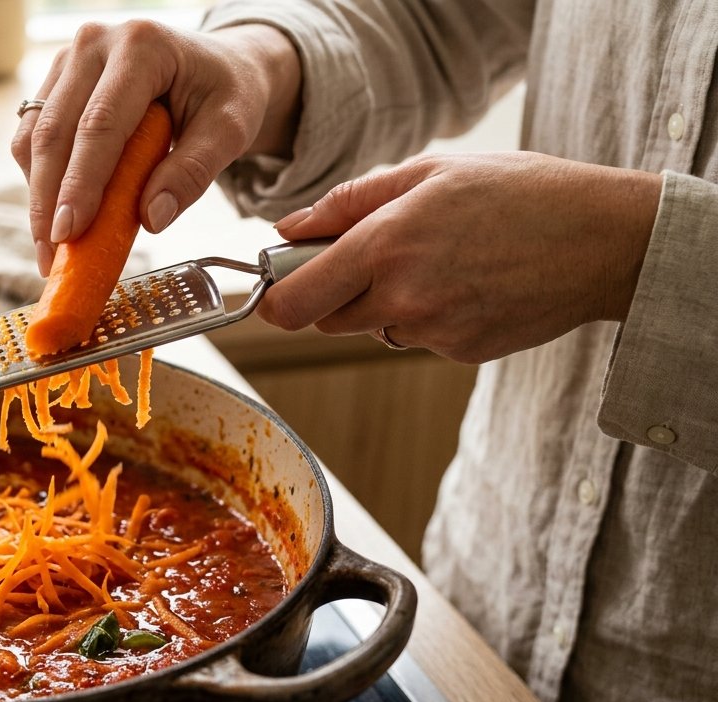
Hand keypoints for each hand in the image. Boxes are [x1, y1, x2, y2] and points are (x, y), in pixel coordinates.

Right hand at [11, 20, 301, 274]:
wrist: (219, 66)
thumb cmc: (226, 93)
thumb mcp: (230, 129)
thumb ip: (194, 171)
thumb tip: (152, 219)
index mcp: (142, 46)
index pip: (100, 123)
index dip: (80, 183)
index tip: (68, 233)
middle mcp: (96, 43)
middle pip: (55, 131)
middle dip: (48, 200)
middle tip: (52, 256)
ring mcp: (69, 60)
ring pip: (34, 136)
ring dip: (38, 195)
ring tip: (51, 246)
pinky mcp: (56, 82)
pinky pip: (33, 137)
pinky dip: (40, 181)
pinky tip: (56, 215)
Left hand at [262, 152, 662, 362]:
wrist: (603, 240)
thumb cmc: (519, 193)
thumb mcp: (429, 172)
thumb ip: (347, 202)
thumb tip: (285, 228)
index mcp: (383, 246)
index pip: (292, 302)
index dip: (274, 298)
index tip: (277, 284)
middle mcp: (401, 297)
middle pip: (325, 319)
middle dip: (333, 292)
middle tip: (375, 254)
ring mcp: (431, 331)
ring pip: (373, 327)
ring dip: (385, 303)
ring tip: (441, 260)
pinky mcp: (459, 353)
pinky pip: (417, 338)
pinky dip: (429, 315)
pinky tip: (468, 283)